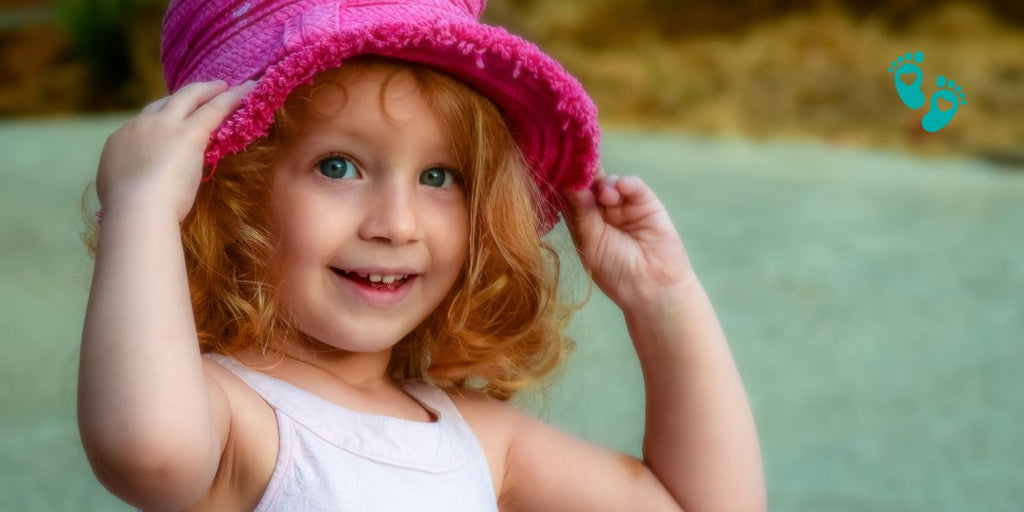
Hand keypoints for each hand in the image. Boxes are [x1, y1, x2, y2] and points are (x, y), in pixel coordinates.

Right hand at [96, 80, 253, 220]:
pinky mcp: (189, 133)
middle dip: (185, 96)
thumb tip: (136, 185)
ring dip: (209, 89)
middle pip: (165, 102)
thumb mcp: (120, 192)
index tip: (174, 120)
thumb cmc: (129, 212)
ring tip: (225, 86)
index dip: (162, 119)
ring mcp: (164, 125)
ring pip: (189, 96)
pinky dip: (232, 98)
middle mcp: (141, 126)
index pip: (145, 123)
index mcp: (121, 141)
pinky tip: (246, 91)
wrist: (136, 208)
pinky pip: (215, 109)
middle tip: (202, 91)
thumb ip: (129, 181)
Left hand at [562, 164, 695, 308]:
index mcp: (584, 224)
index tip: (555, 167)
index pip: (570, 198)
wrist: (652, 288)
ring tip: (605, 196)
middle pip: (588, 186)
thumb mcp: (590, 243)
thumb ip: (581, 213)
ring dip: (604, 185)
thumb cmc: (616, 272)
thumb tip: (569, 185)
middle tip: (577, 162)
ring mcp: (624, 207)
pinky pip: (634, 186)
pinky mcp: (646, 204)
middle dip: (582, 175)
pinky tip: (621, 187)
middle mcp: (602, 213)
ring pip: (609, 183)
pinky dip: (626, 183)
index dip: (563, 184)